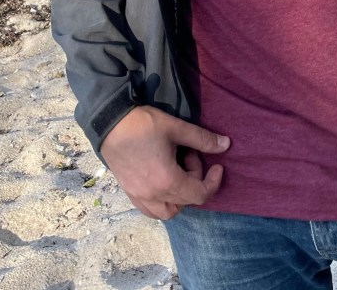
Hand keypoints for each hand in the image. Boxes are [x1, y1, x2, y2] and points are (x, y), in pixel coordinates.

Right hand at [100, 105, 229, 218]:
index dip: (214, 182)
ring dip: (180, 198)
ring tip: (179, 172)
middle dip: (195, 179)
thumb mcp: (176, 128)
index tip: (218, 165)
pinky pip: (150, 210)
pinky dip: (162, 203)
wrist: (110, 123)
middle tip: (189, 155)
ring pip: (168, 212)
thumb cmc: (144, 124)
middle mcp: (153, 195)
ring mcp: (139, 197)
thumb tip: (226, 144)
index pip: (199, 194)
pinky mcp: (130, 193)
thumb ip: (202, 139)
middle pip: (186, 201)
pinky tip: (163, 182)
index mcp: (167, 181)